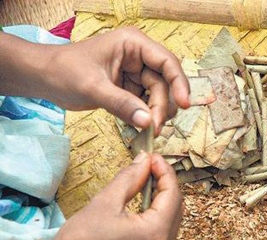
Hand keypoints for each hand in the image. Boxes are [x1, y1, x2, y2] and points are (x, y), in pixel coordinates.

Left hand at [0, 27, 189, 134]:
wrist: (43, 78)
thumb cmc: (63, 72)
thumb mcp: (93, 88)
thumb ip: (122, 104)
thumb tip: (149, 122)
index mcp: (132, 44)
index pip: (167, 62)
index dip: (180, 83)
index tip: (185, 105)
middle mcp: (138, 57)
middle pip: (165, 83)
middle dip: (163, 106)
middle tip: (156, 128)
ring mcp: (135, 73)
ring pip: (158, 96)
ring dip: (157, 113)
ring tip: (149, 130)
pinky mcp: (129, 88)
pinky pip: (146, 103)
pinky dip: (146, 116)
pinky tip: (142, 127)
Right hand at [51, 152, 182, 239]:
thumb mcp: (105, 202)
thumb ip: (130, 178)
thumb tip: (145, 160)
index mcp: (155, 234)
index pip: (172, 195)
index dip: (165, 172)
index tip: (153, 157)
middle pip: (176, 208)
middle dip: (165, 185)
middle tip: (149, 167)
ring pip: (172, 221)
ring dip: (162, 201)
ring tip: (144, 183)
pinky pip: (163, 235)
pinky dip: (157, 217)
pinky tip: (143, 205)